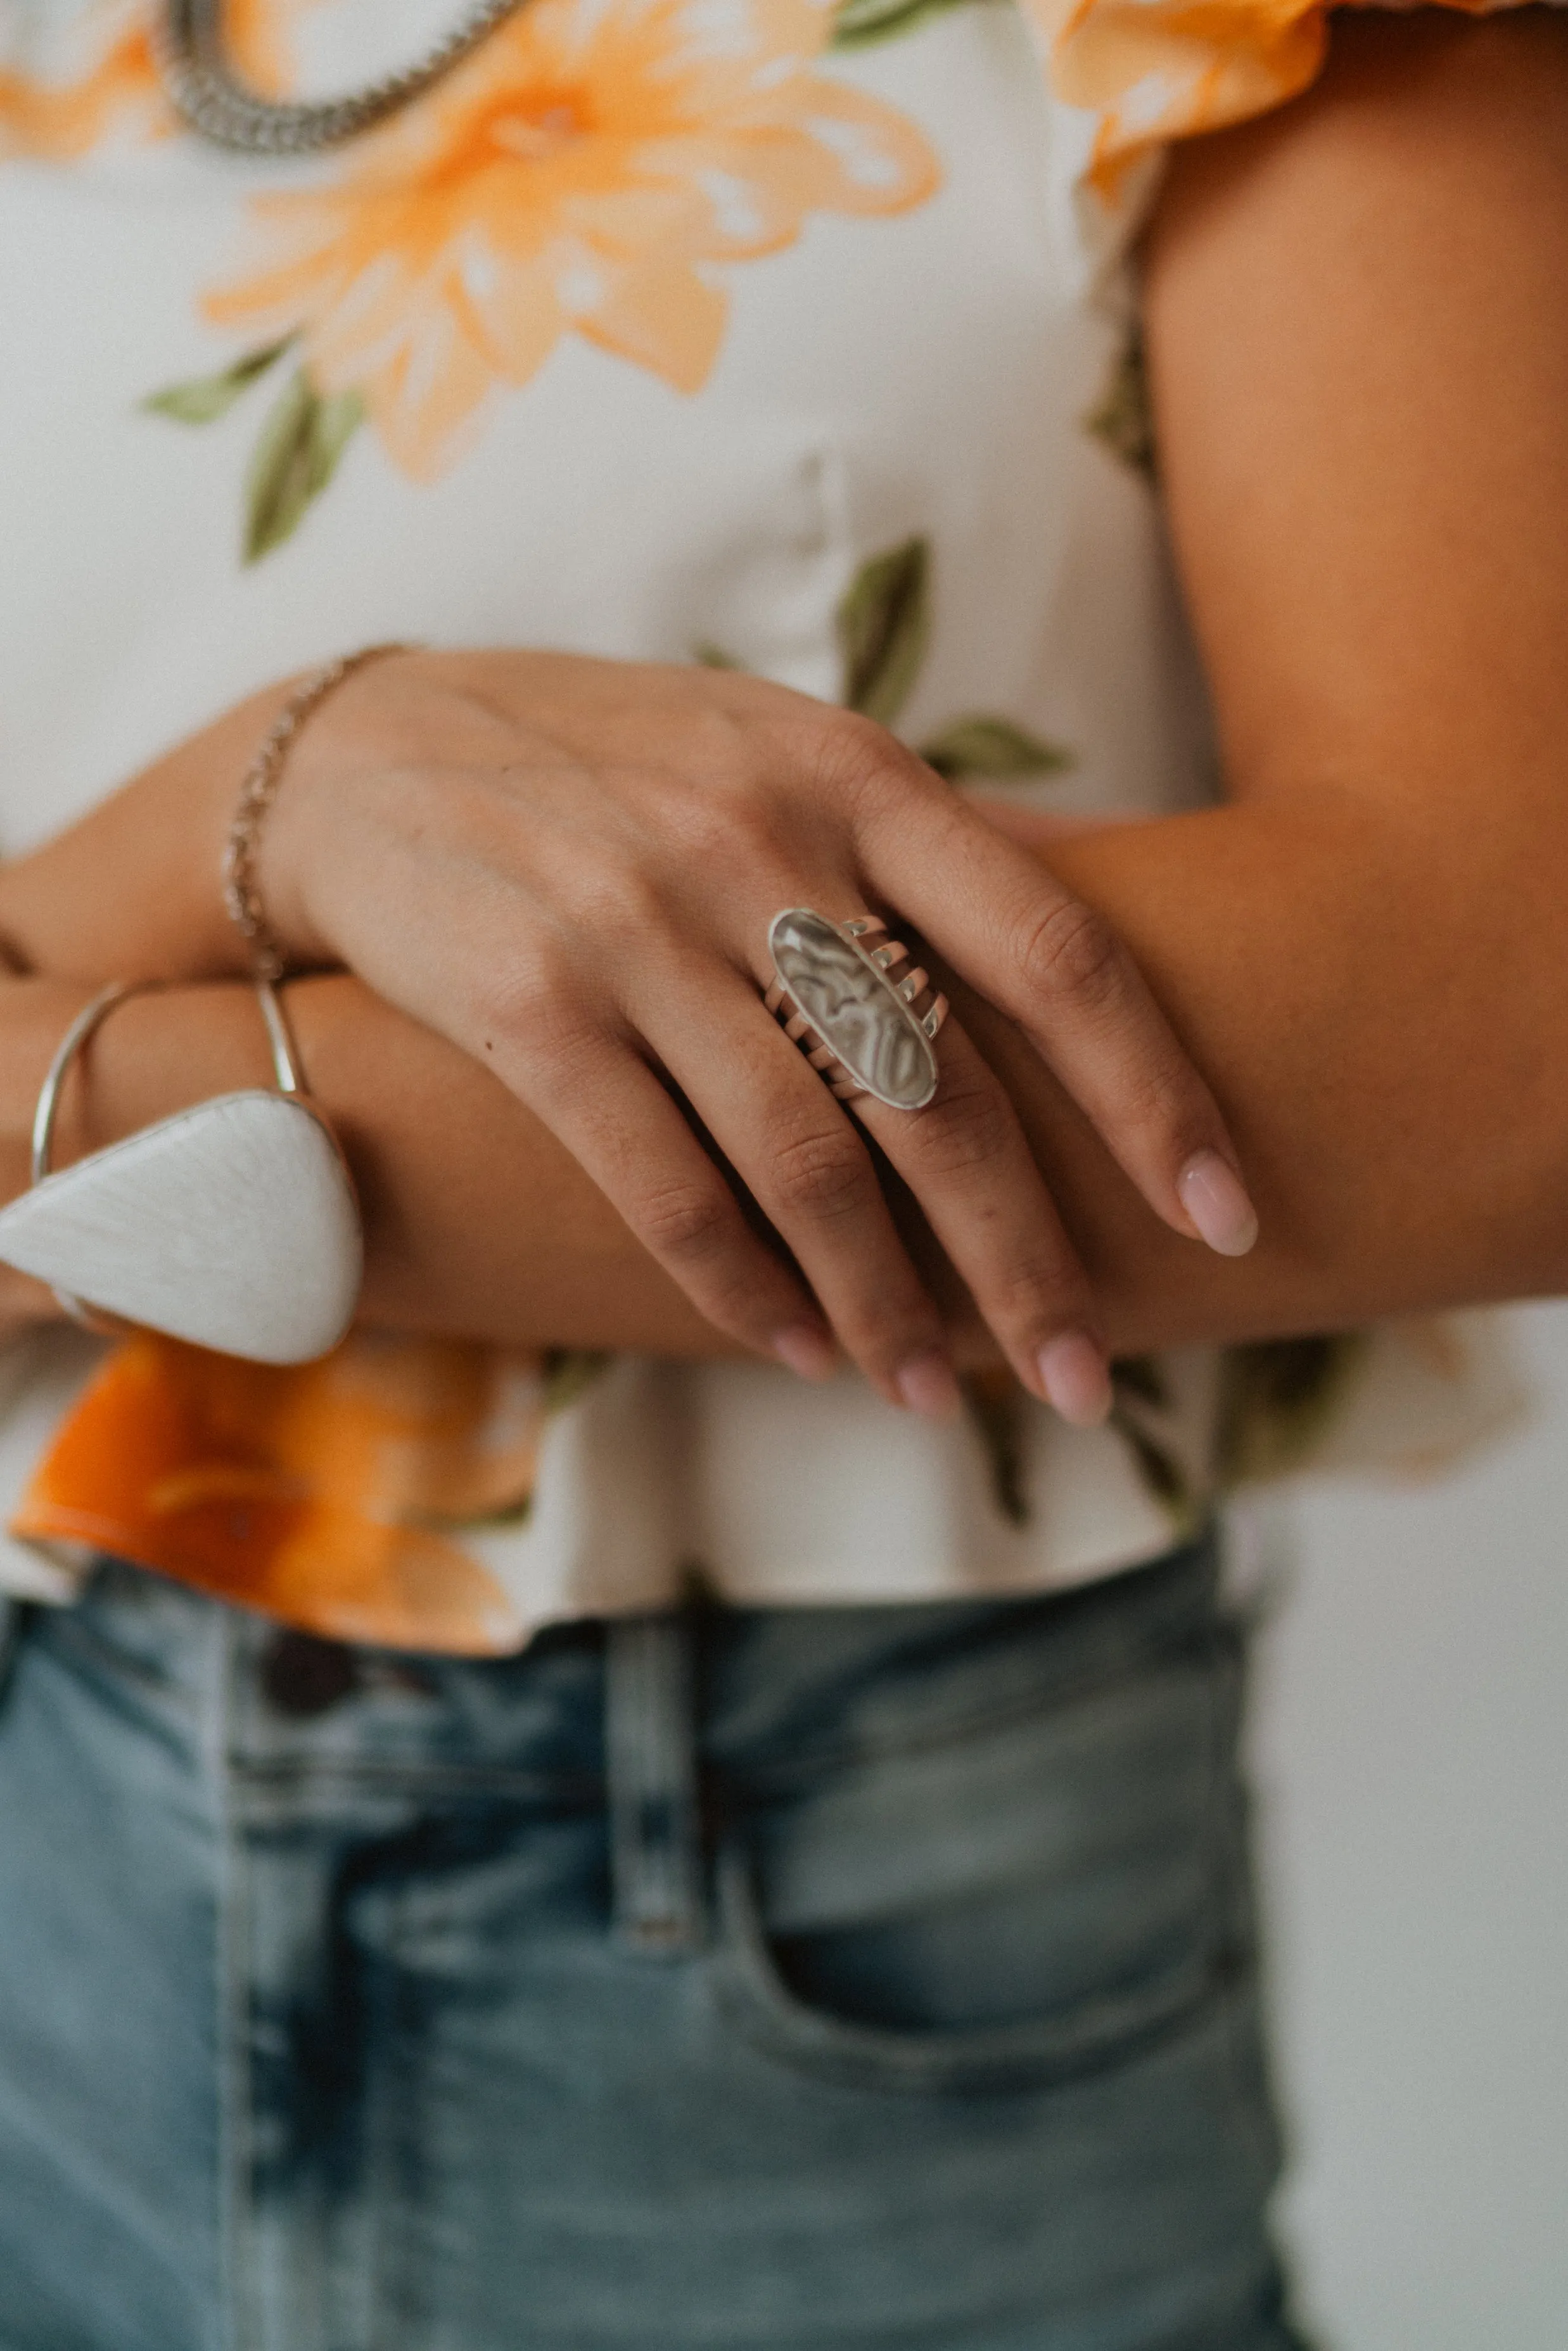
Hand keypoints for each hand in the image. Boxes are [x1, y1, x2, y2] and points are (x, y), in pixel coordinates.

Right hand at [260, 649, 1255, 1421]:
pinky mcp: (531, 1008)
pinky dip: (746, 1289)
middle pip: (942, 1091)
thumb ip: (919, 836)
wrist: (365, 753)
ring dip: (886, 1307)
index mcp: (854, 772)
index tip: (1228, 1216)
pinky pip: (669, 1188)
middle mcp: (759, 841)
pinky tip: (796, 1347)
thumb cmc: (612, 762)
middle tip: (1088, 1376)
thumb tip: (1105, 893)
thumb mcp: (778, 745)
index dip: (1155, 1093)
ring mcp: (639, 926)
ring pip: (810, 1164)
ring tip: (938, 1394)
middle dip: (1029, 1259)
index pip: (1054, 948)